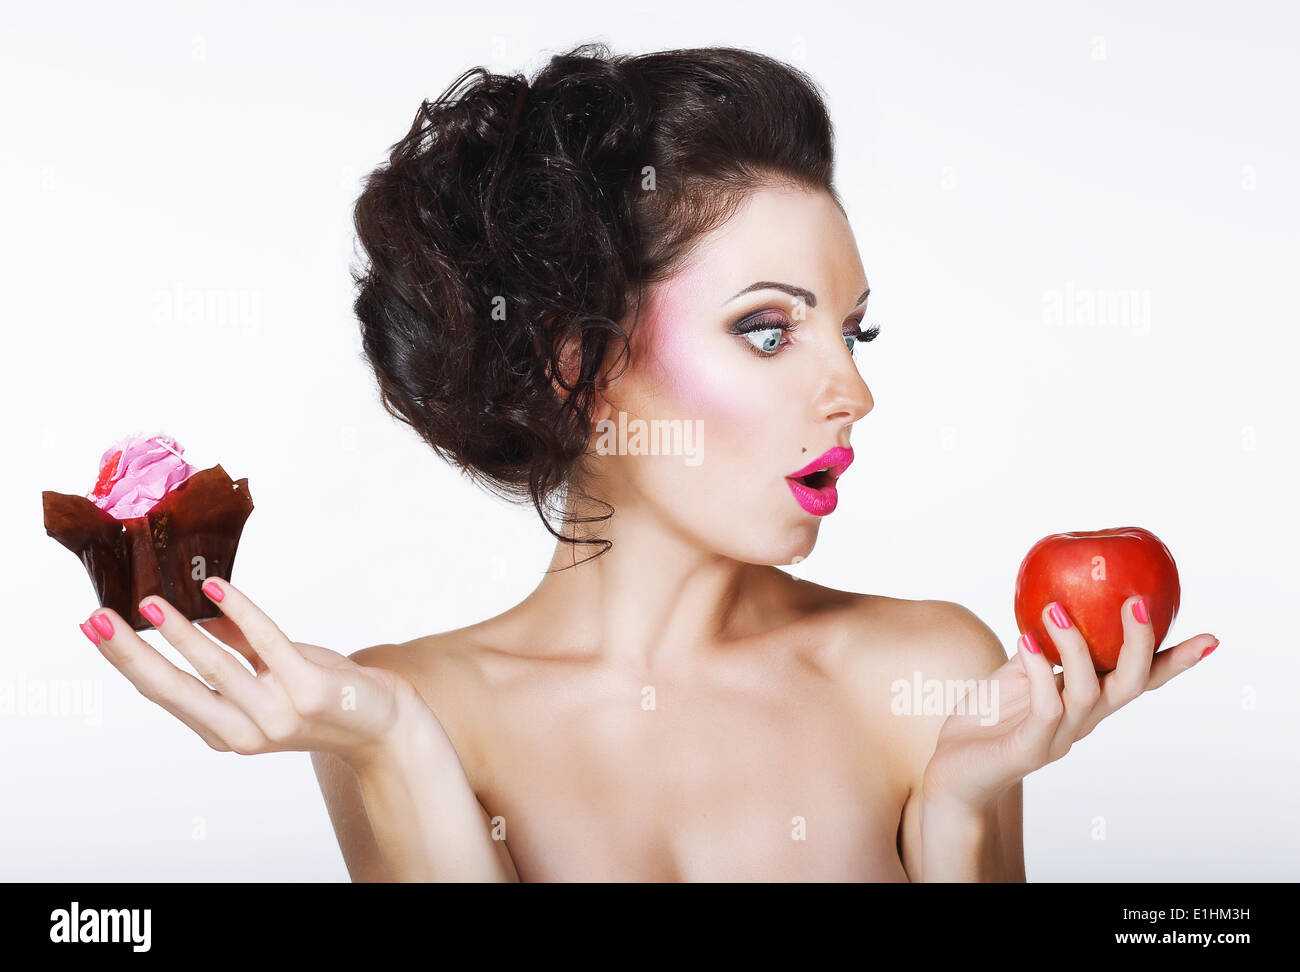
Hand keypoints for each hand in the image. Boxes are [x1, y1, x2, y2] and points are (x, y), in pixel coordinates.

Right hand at [79, 577, 429, 770]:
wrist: (385, 724)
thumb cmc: (326, 695)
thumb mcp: (272, 674)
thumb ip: (235, 649)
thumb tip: (197, 609)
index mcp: (226, 731)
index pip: (165, 694)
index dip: (128, 661)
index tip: (94, 628)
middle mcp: (246, 731)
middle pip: (175, 690)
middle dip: (132, 653)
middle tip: (97, 618)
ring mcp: (279, 715)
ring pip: (218, 668)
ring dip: (182, 633)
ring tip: (151, 603)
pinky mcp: (311, 691)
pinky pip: (269, 645)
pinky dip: (244, 614)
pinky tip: (220, 589)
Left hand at [920, 595, 1217, 812]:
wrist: (953, 771)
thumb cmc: (988, 719)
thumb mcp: (1016, 673)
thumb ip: (1042, 648)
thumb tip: (1058, 603)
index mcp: (1088, 702)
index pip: (1141, 681)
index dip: (1175, 662)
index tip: (1210, 638)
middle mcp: (1083, 720)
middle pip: (1129, 684)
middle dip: (1139, 644)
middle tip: (1137, 602)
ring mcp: (1059, 737)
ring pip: (1087, 692)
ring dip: (1075, 646)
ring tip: (1055, 608)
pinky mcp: (1029, 749)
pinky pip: (1044, 707)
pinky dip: (1038, 670)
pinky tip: (1025, 638)